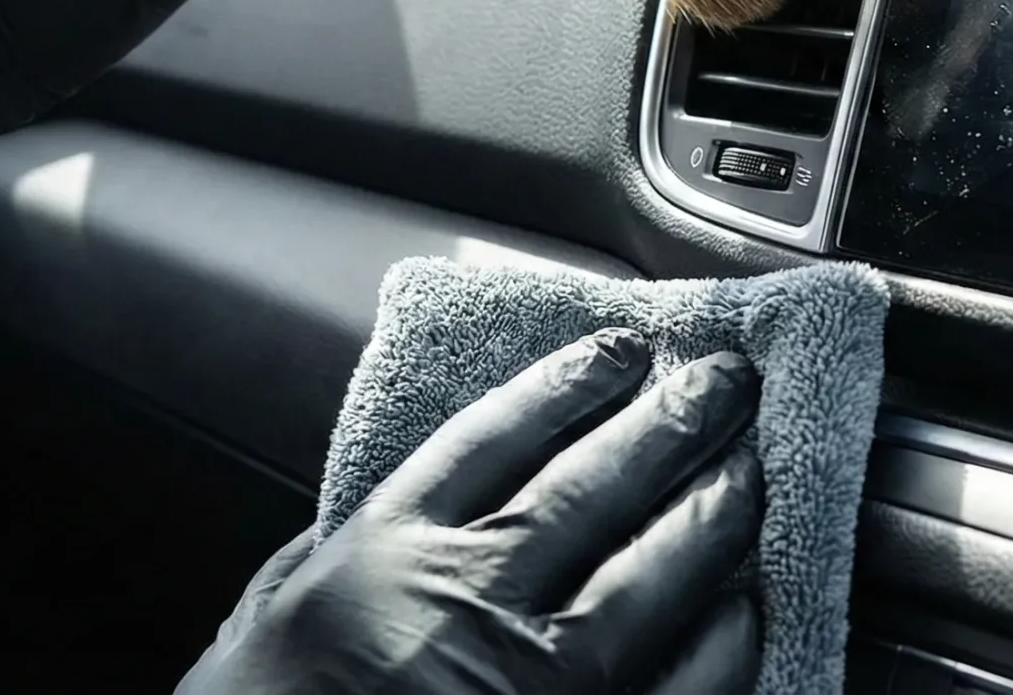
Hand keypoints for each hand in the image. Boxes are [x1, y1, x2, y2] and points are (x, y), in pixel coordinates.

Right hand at [178, 331, 764, 694]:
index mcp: (382, 558)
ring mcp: (533, 684)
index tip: (617, 351)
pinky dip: (720, 640)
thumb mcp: (263, 621)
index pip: (495, 439)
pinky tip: (745, 603)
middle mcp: (465, 605)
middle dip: (668, 425)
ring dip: (710, 513)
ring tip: (749, 469)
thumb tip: (387, 505)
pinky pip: (677, 686)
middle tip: (722, 383)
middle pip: (591, 487)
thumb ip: (330, 557)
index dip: (567, 386)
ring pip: (648, 574)